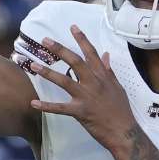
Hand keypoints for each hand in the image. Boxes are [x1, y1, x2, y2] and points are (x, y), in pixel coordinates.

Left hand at [27, 25, 136, 152]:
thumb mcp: (118, 87)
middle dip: (59, 49)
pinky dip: (46, 106)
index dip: (82, 39)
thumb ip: (109, 71)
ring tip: (34, 65)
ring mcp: (86, 97)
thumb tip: (106, 55)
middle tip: (45, 40)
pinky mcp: (80, 112)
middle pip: (74, 61)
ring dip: (47, 72)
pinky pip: (60, 108)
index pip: (91, 53)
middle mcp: (94, 83)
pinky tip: (34, 103)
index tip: (73, 27)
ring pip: (64, 81)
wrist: (124, 132)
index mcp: (103, 76)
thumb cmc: (121, 110)